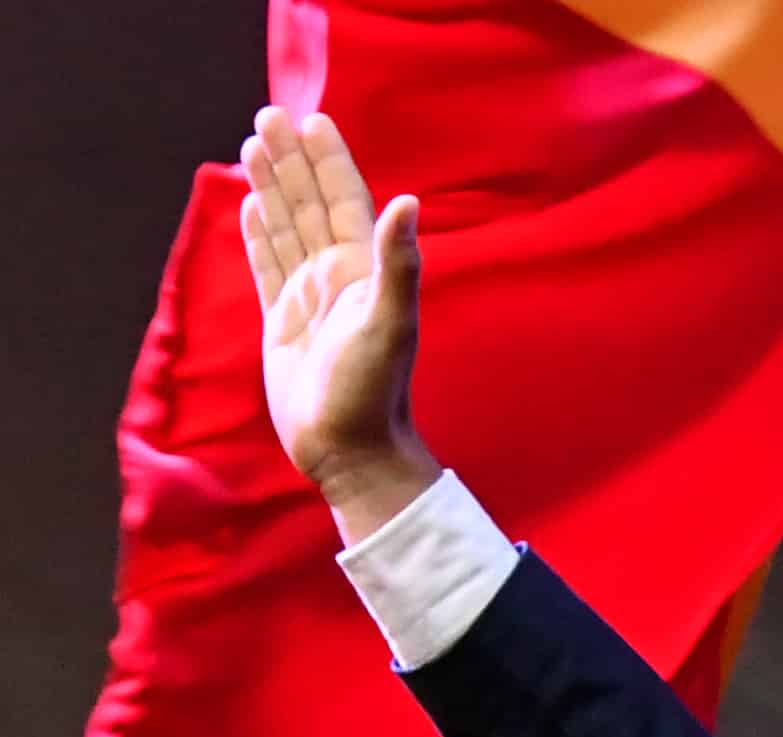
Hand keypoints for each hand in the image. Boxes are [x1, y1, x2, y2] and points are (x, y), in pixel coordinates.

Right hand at [240, 109, 437, 537]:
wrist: (350, 451)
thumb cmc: (373, 391)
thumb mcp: (390, 323)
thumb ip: (399, 263)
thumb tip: (407, 203)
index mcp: (362, 272)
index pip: (344, 201)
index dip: (328, 160)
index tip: (311, 119)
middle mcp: (336, 278)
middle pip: (309, 205)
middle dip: (290, 161)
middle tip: (269, 115)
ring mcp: (308, 298)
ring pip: (286, 228)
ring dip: (271, 187)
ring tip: (252, 144)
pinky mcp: (282, 321)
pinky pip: (267, 266)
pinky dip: (259, 234)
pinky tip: (251, 207)